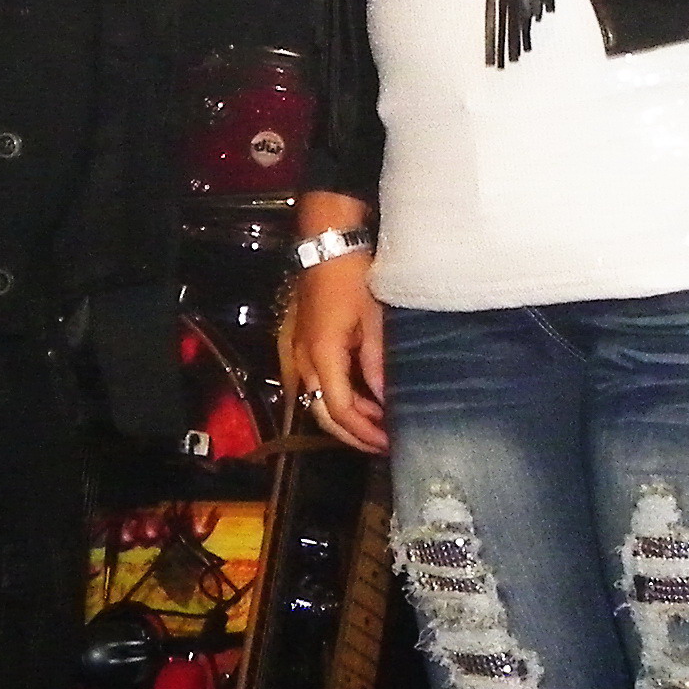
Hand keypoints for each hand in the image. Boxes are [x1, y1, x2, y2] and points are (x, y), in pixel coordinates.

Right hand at [277, 197, 387, 453]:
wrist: (327, 244)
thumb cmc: (353, 278)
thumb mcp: (373, 321)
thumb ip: (376, 364)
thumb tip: (384, 400)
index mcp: (321, 356)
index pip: (339, 410)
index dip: (363, 431)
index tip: (389, 441)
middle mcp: (303, 361)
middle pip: (323, 413)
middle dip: (352, 434)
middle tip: (382, 443)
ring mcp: (299, 353)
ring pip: (318, 401)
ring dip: (346, 418)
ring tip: (377, 424)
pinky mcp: (303, 345)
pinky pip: (318, 384)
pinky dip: (339, 399)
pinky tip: (362, 399)